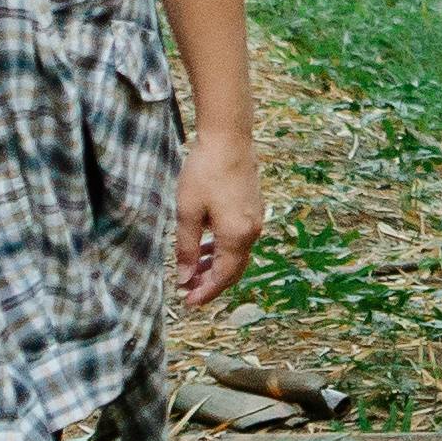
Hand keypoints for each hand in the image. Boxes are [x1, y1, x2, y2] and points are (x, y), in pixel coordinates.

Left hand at [174, 128, 263, 311]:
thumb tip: (185, 278)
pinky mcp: (254, 208)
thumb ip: (187, 248)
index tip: (188, 301)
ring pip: (237, 255)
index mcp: (236, 236)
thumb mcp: (188, 212)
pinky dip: (224, 250)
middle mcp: (252, 232)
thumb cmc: (205, 172)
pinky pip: (240, 240)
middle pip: (234, 270)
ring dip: (217, 266)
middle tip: (189, 291)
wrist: (229, 138)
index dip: (206, 292)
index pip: (223, 276)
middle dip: (212, 283)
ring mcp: (256, 220)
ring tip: (194, 270)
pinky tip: (207, 246)